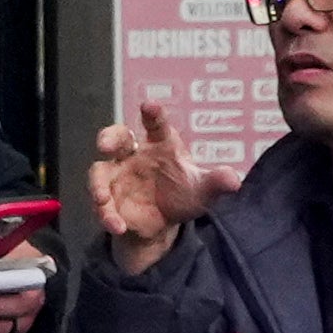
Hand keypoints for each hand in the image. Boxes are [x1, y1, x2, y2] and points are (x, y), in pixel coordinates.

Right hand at [91, 106, 222, 275]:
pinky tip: (118, 226)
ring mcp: (118, 176)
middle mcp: (134, 154)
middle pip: (116, 137)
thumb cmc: (183, 193)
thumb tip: (234, 180)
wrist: (164, 223)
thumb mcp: (202, 190)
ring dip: (98, 186)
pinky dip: (107, 215)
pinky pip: (102, 204)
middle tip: (105, 145)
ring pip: (99, 172)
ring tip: (103, 200)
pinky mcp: (109, 199)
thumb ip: (215, 183)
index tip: (149, 106)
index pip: (155, 124)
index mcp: (160, 143)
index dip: (152, 113)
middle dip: (108, 137)